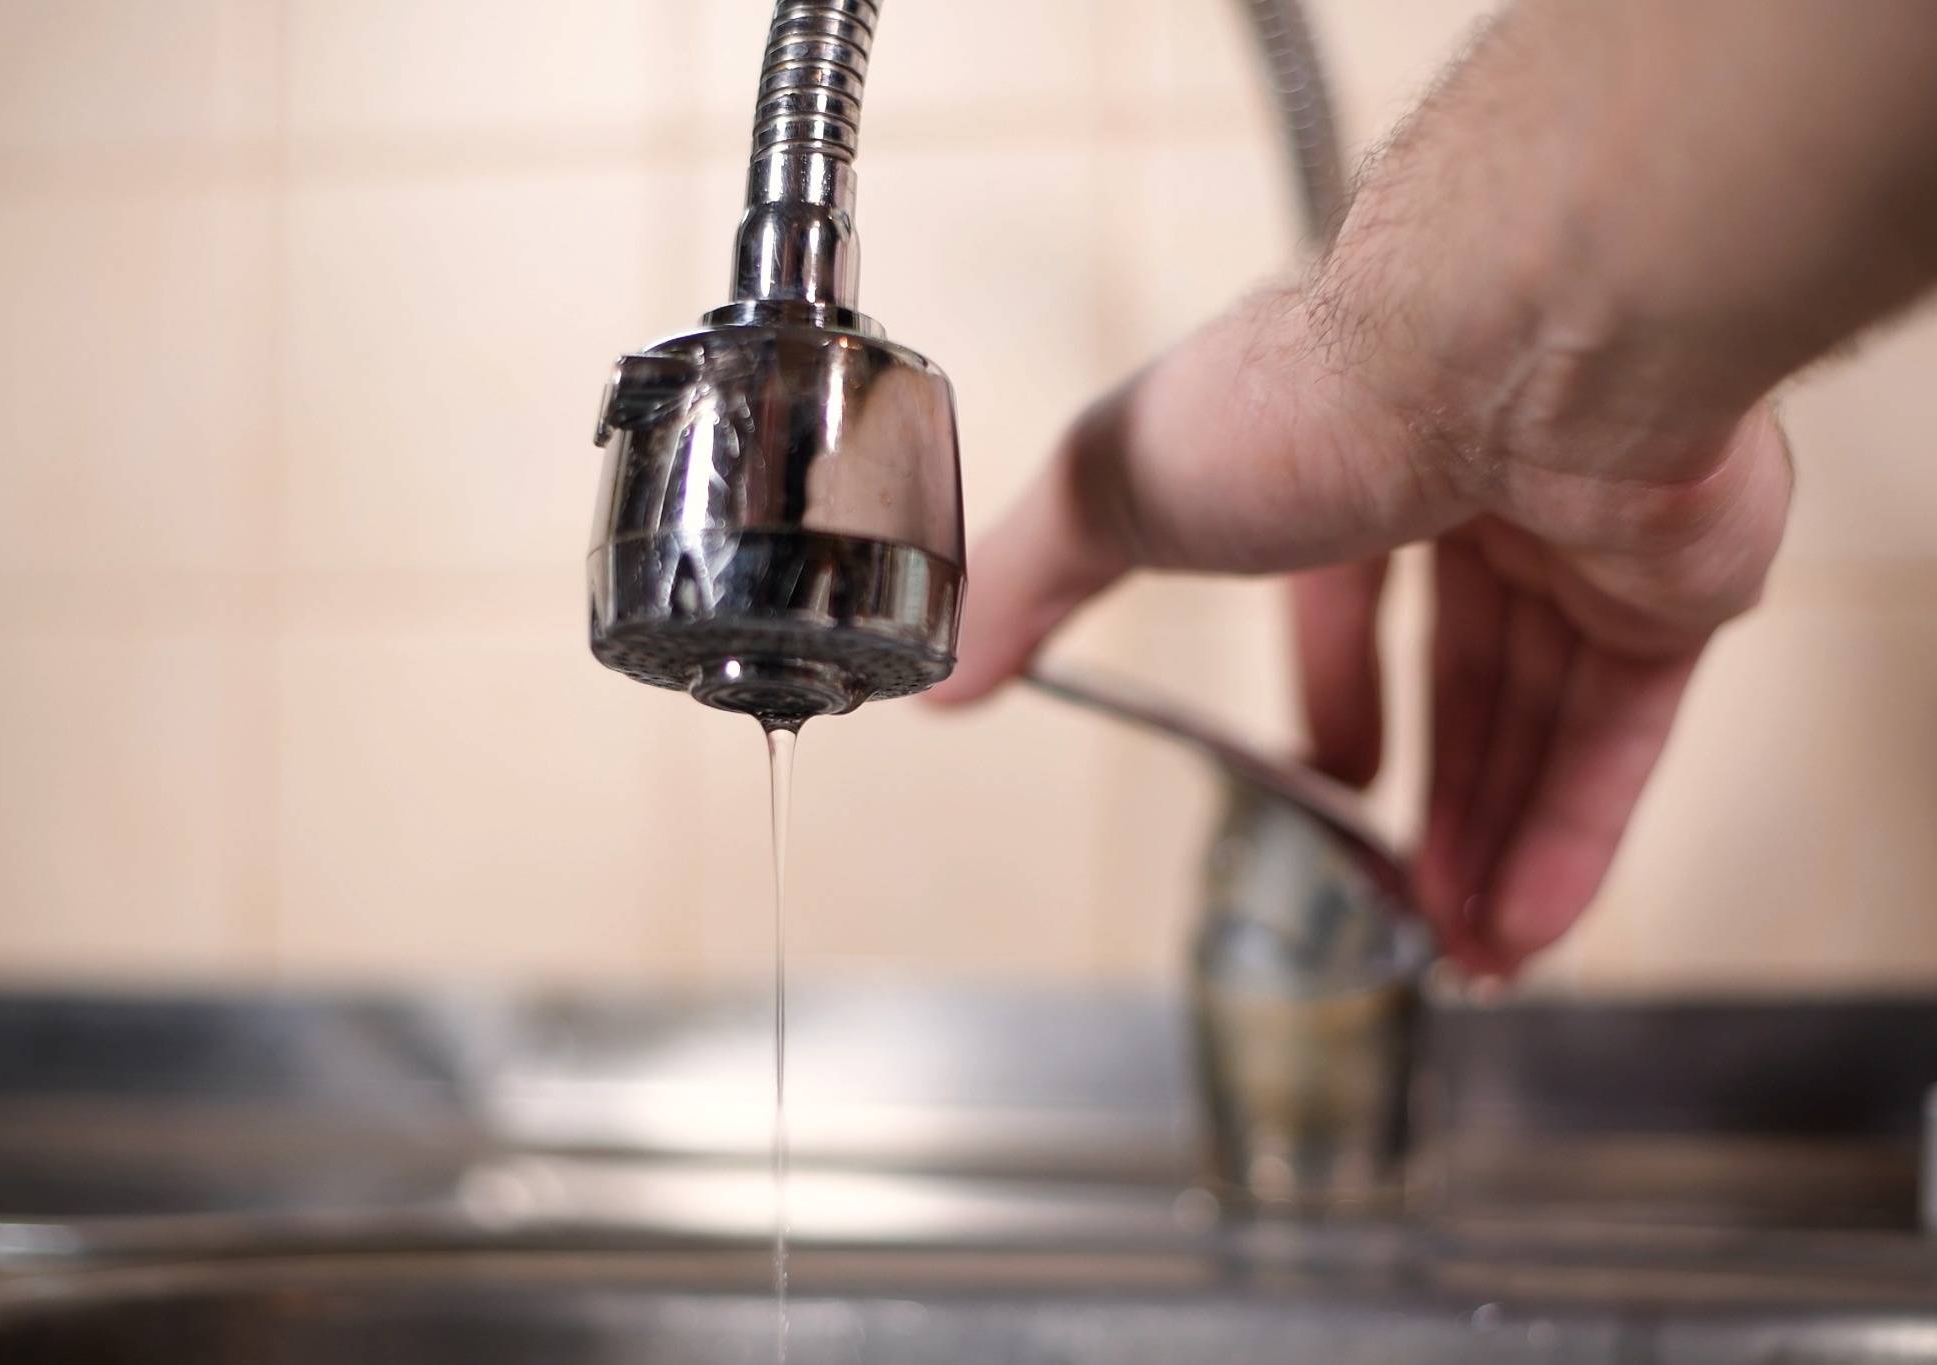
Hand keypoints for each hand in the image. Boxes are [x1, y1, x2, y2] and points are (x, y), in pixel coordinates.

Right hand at [929, 289, 1790, 974]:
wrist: (1506, 349)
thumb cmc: (1304, 396)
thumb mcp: (1114, 493)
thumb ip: (1024, 584)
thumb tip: (934, 678)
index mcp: (1351, 454)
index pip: (1349, 597)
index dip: (1335, 698)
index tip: (1328, 780)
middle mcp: (1478, 488)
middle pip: (1460, 676)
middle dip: (1425, 802)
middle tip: (1394, 906)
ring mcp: (1584, 536)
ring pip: (1542, 721)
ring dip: (1492, 846)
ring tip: (1454, 956)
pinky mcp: (1674, 585)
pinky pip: (1622, 738)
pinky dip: (1573, 842)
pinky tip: (1522, 932)